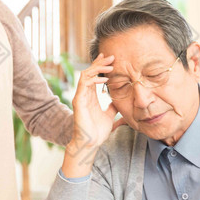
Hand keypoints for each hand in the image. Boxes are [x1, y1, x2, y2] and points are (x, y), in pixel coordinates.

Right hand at [62, 54, 117, 176]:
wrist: (90, 144)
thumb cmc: (97, 132)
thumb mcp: (110, 116)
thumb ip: (113, 107)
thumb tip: (120, 102)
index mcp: (91, 96)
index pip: (94, 76)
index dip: (101, 66)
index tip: (110, 59)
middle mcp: (84, 94)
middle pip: (90, 72)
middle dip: (100, 63)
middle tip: (111, 56)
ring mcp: (80, 97)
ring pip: (85, 75)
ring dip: (97, 68)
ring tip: (109, 65)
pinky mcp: (78, 101)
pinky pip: (84, 85)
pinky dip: (93, 79)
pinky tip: (104, 79)